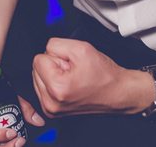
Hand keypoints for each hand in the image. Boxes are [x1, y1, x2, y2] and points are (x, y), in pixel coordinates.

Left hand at [32, 38, 153, 116]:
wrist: (119, 93)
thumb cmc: (105, 75)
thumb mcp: (80, 48)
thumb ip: (54, 44)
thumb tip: (44, 50)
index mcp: (57, 89)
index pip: (38, 59)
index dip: (57, 57)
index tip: (71, 65)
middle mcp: (51, 103)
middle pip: (36, 69)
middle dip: (54, 66)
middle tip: (73, 71)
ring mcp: (51, 110)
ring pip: (38, 78)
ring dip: (53, 75)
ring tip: (73, 79)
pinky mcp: (52, 111)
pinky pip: (43, 88)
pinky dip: (54, 84)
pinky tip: (69, 85)